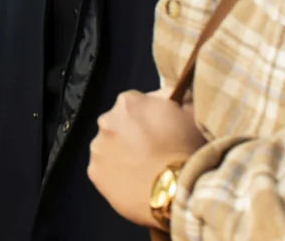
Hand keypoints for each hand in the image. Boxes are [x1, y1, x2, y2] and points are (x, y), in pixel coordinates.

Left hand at [88, 89, 206, 225]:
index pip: (136, 103)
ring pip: (110, 147)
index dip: (149, 118)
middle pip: (119, 124)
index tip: (160, 130)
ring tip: (145, 169)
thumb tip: (168, 93)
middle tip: (153, 151)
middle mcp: (107, 120)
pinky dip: (117, 175)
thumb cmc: (187, 150)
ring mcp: (98, 147)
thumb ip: (174, 98)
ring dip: (123, 154)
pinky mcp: (94, 172)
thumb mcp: (190, 115)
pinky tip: (136, 182)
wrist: (175, 190)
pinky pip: (105, 171)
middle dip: (132, 134)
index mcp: (129, 102)